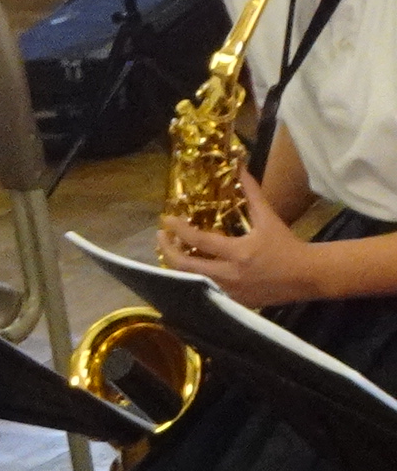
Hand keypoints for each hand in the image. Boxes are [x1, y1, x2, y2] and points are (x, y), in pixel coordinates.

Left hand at [162, 194, 321, 307]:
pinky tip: (190, 268)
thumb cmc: (287, 245)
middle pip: (186, 266)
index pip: (199, 240)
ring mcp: (230, 291)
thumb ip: (252, 194)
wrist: (308, 274)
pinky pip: (206, 291)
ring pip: (192, 280)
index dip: (179, 229)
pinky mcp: (234, 302)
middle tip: (162, 237)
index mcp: (239, 252)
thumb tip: (240, 168)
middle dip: (168, 251)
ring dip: (178, 266)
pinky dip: (194, 278)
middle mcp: (230, 274)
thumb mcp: (269, 218)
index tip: (166, 220)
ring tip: (172, 250)